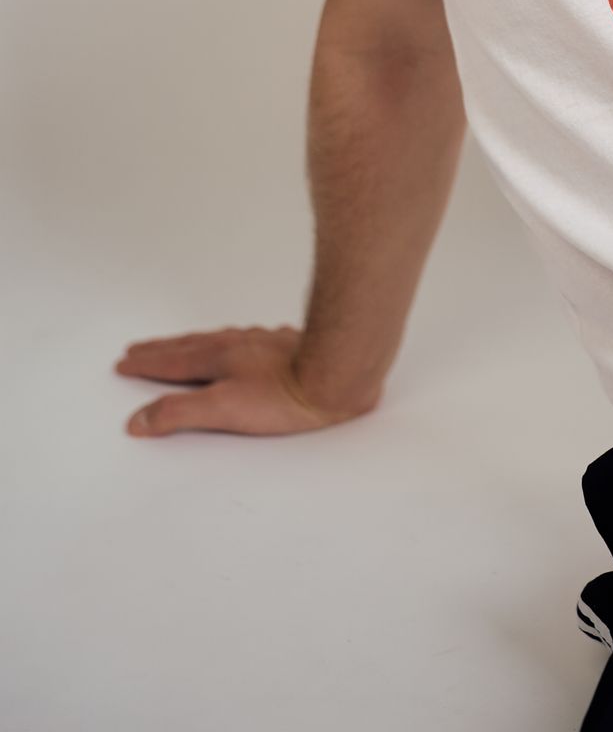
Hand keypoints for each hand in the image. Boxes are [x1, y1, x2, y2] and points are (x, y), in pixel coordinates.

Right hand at [114, 323, 380, 436]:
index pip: (171, 362)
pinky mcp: (286, 348)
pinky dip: (228, 344)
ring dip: (192, 345)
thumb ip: (179, 414)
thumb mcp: (223, 409)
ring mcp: (262, 344)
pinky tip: (239, 346)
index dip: (146, 364)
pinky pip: (246, 342)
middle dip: (161, 350)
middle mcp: (237, 345)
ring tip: (179, 346)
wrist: (337, 372)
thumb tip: (139, 421)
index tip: (125, 362)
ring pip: (217, 341)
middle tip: (139, 349)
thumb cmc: (286, 395)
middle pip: (190, 346)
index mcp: (218, 359)